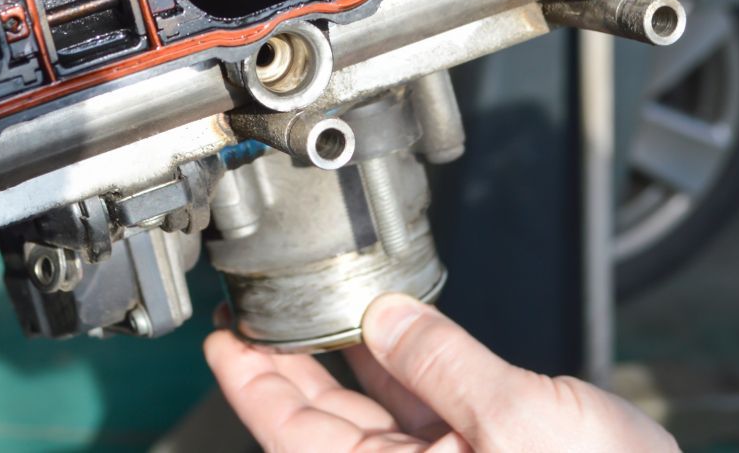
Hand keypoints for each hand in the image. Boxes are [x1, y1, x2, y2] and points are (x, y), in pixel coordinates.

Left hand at [204, 293, 676, 451]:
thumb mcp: (516, 418)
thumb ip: (443, 361)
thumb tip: (389, 315)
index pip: (293, 433)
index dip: (251, 381)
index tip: (222, 338)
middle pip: (322, 422)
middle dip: (287, 362)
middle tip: (254, 310)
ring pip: (371, 412)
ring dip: (342, 357)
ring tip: (312, 306)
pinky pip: (422, 409)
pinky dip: (402, 366)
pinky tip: (387, 326)